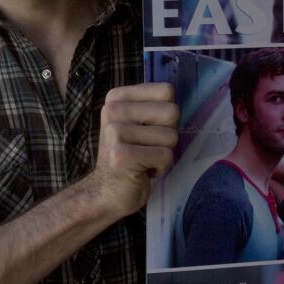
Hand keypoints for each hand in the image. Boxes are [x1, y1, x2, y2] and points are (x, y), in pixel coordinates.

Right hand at [92, 82, 179, 216]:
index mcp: (117, 97)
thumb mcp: (137, 122)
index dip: (166, 115)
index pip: (166, 91)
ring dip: (163, 153)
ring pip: (171, 136)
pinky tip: (143, 171)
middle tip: (147, 147)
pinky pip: (165, 156)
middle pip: (172, 112)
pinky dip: (160, 168)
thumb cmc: (129, 155)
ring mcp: (115, 132)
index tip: (148, 129)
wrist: (107, 192)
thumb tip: (176, 99)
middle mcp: (113, 110)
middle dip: (167, 135)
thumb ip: (154, 106)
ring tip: (144, 159)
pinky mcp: (121, 155)